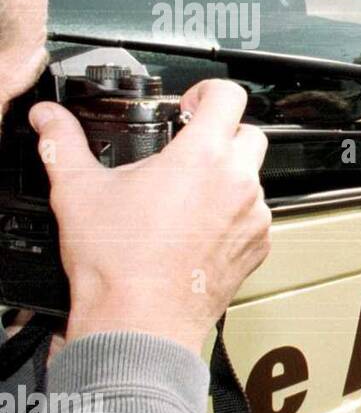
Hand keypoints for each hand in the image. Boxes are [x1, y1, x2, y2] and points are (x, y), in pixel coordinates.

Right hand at [32, 79, 271, 353]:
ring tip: (186, 194)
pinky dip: (233, 214)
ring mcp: (253, 217)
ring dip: (227, 177)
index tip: (188, 104)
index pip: (228, 96)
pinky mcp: (258, 246)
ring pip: (253, 178)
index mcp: (202, 157)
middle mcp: (238, 182)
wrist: (140, 321)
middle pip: (249, 134)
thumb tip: (49, 120)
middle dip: (221, 134)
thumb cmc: (117, 264)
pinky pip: (255, 216)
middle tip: (188, 148)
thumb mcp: (78, 191)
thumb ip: (62, 144)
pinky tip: (197, 228)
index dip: (208, 91)